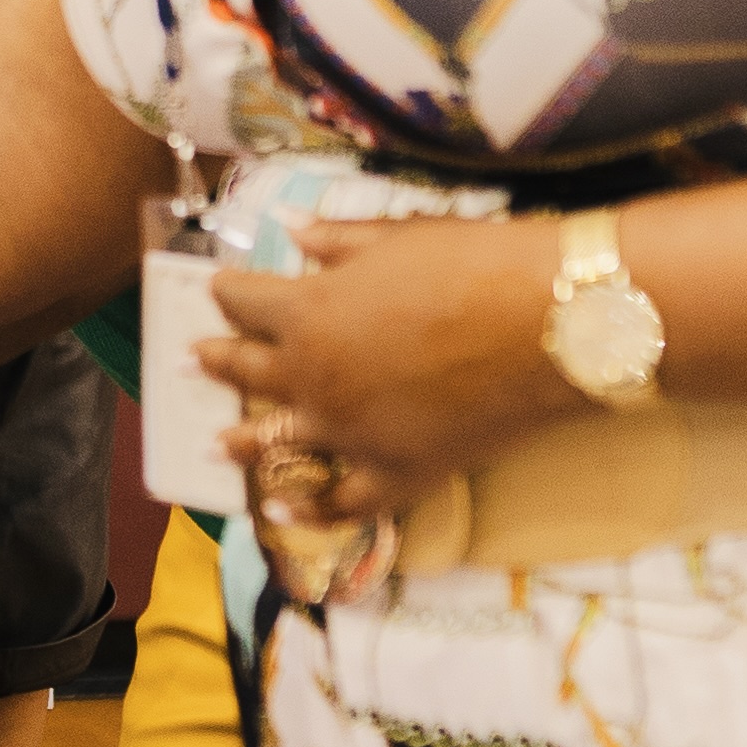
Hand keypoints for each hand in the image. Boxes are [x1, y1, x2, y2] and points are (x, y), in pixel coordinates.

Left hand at [197, 216, 566, 523]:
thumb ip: (337, 241)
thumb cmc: (472, 264)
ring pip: (275, 442)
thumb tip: (293, 234)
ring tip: (220, 442)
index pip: (244, 301)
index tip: (220, 288)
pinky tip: (285, 513)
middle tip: (198, 358)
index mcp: (306, 313)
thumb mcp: (394, 236)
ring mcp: (349, 434)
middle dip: (220, 359)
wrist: (548, 324)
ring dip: (242, 440)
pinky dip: (308, 512)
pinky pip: (339, 502)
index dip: (228, 292)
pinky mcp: (395, 474)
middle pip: (247, 368)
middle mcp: (312, 378)